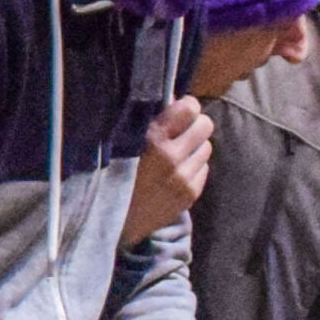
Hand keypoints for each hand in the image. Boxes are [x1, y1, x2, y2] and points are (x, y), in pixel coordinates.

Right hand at [123, 97, 213, 244]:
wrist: (112, 220)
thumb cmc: (113, 173)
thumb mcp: (124, 141)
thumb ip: (150, 119)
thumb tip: (174, 98)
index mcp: (154, 139)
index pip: (191, 108)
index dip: (186, 107)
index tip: (177, 112)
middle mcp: (173, 158)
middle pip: (206, 125)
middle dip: (194, 125)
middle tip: (181, 132)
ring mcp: (184, 179)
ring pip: (207, 148)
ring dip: (194, 147)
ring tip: (177, 155)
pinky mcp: (190, 195)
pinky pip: (204, 170)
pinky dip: (193, 168)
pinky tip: (176, 173)